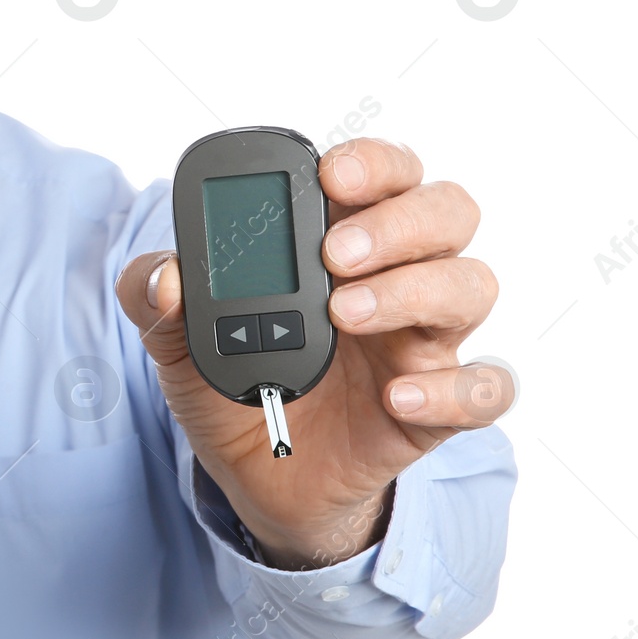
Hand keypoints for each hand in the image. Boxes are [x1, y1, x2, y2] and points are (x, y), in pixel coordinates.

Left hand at [115, 138, 513, 570]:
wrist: (252, 476)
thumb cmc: (231, 383)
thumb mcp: (174, 340)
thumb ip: (153, 296)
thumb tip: (164, 277)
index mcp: (339, 238)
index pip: (384, 173)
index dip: (372, 162)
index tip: (329, 174)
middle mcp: (395, 276)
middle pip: (446, 212)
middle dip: (398, 220)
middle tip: (335, 253)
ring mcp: (421, 340)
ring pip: (470, 285)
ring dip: (413, 289)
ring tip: (344, 313)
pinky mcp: (435, 408)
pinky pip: (484, 389)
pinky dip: (456, 389)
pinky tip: (398, 396)